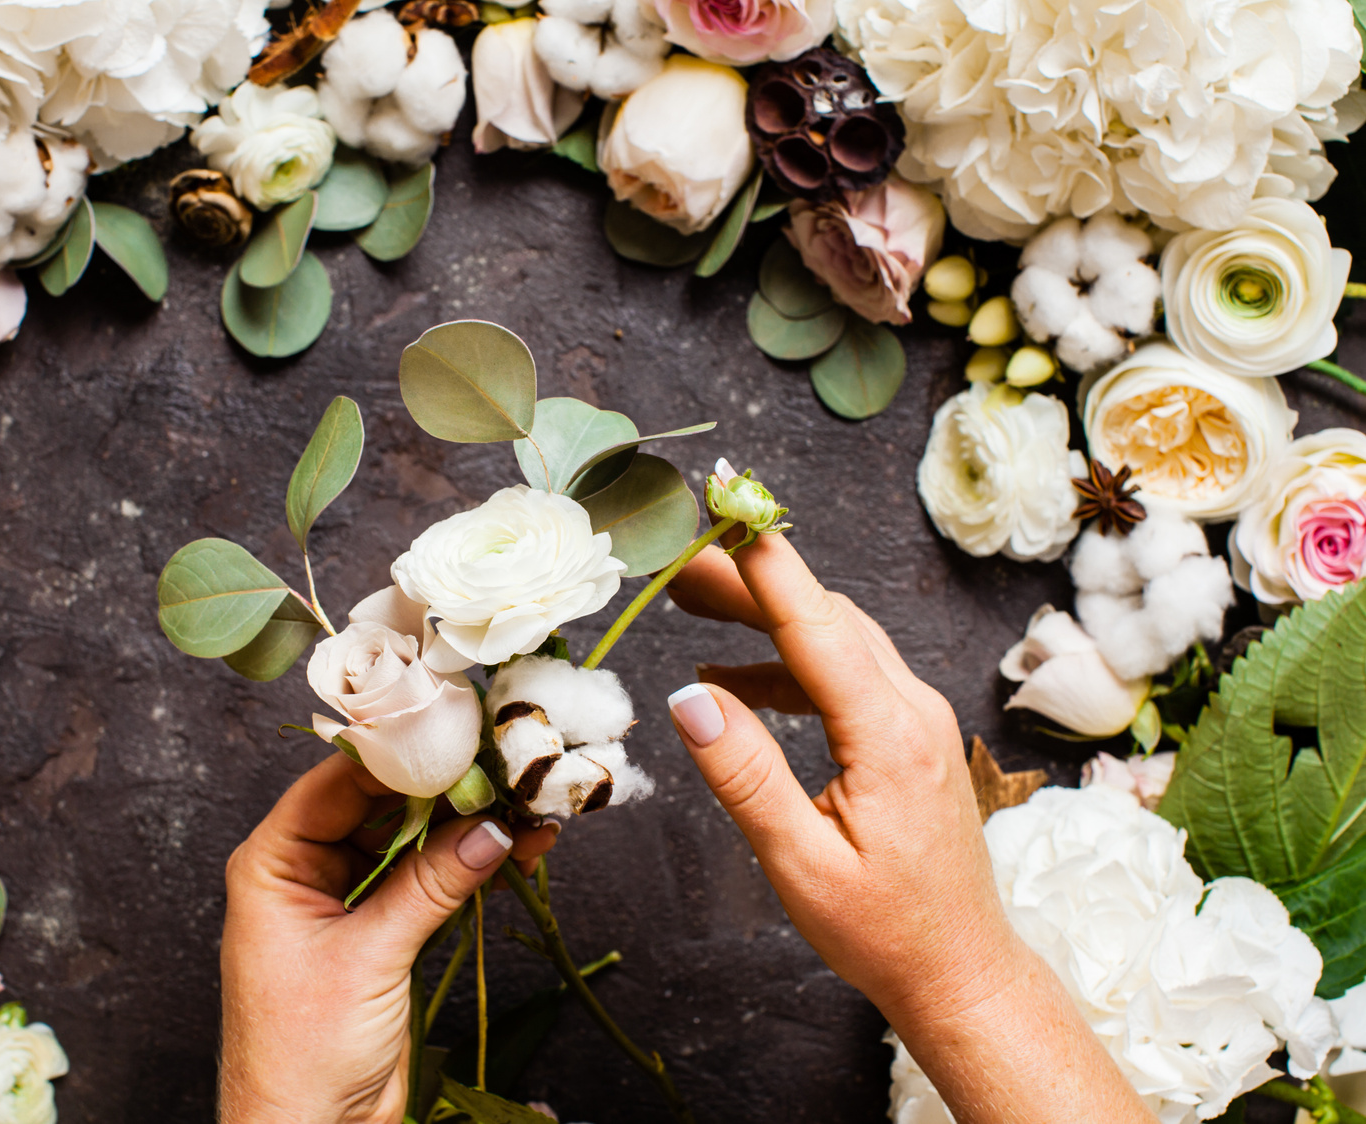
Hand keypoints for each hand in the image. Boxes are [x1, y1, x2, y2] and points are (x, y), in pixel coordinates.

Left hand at [219, 753, 557, 1123]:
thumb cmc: (298, 1056)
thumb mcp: (367, 959)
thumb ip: (430, 886)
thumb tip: (491, 829)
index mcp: (272, 863)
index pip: (338, 783)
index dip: (398, 755)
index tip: (457, 731)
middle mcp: (306, 872)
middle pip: (382, 805)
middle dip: (445, 787)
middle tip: (505, 762)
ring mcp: (347, 901)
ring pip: (414, 840)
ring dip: (469, 824)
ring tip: (526, 801)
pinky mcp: (383, 931)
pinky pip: (431, 879)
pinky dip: (472, 863)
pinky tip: (519, 844)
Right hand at [665, 532, 1152, 1123]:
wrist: (961, 970)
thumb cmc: (884, 932)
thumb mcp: (799, 864)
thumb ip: (744, 776)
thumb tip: (689, 698)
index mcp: (890, 737)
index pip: (818, 627)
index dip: (765, 564)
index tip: (724, 510)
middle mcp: (913, 711)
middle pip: (826, 617)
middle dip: (751, 580)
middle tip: (680, 562)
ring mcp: (917, 719)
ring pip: (838, 638)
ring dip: (768, 615)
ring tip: (693, 603)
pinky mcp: (909, 734)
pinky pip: (845, 674)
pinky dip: (787, 662)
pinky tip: (734, 681)